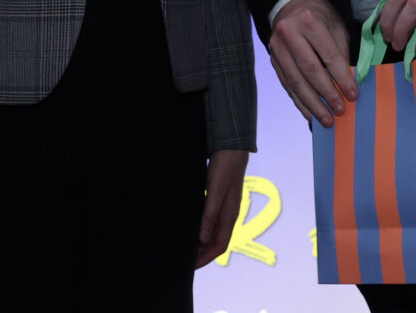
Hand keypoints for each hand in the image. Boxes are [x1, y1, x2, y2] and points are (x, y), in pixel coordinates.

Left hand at [195, 148, 249, 266]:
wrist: (231, 148)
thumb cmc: (224, 168)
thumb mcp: (214, 192)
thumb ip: (209, 216)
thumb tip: (203, 240)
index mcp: (230, 217)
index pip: (219, 246)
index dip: (205, 258)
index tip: (191, 267)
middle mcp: (228, 215)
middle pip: (216, 242)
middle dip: (202, 254)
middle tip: (184, 260)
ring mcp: (224, 208)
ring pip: (213, 232)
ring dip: (201, 243)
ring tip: (185, 247)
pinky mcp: (218, 199)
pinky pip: (210, 221)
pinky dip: (201, 229)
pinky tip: (190, 227)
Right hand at [267, 0, 357, 127]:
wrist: (292, 4)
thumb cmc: (320, 17)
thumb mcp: (336, 27)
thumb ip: (341, 53)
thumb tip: (348, 85)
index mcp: (310, 21)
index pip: (329, 55)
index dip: (342, 77)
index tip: (353, 95)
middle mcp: (289, 33)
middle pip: (310, 70)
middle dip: (326, 94)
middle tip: (340, 111)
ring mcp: (277, 47)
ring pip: (295, 81)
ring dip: (312, 104)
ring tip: (327, 119)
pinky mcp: (273, 59)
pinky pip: (287, 84)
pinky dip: (300, 101)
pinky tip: (310, 113)